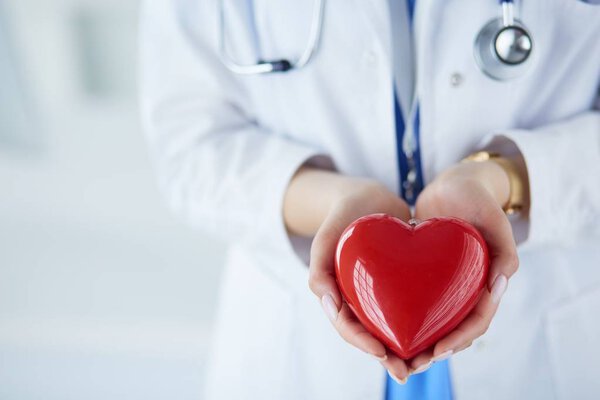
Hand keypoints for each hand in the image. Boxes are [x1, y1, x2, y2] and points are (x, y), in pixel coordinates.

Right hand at [284, 168, 412, 382]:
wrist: (369, 197)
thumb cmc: (342, 215)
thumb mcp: (325, 237)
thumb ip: (319, 270)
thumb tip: (331, 307)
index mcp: (338, 295)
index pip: (348, 326)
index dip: (362, 343)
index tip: (382, 353)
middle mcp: (360, 299)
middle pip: (372, 334)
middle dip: (389, 357)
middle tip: (407, 372)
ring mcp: (381, 293)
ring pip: (394, 326)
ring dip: (409, 347)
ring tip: (428, 360)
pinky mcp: (403, 285)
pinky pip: (413, 306)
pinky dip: (425, 321)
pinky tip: (443, 329)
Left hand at [408, 160, 519, 372]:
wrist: (453, 183)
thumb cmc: (476, 197)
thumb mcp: (493, 217)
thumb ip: (504, 248)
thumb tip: (499, 285)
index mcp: (489, 281)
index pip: (477, 320)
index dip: (460, 338)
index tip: (438, 350)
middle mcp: (468, 287)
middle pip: (456, 328)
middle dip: (437, 349)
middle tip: (413, 364)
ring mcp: (449, 283)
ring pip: (436, 320)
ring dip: (420, 340)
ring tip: (398, 355)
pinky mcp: (428, 276)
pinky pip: (419, 301)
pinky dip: (407, 316)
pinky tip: (385, 325)